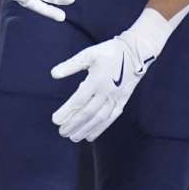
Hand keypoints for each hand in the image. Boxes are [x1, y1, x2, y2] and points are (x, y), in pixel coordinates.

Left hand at [50, 9, 168, 141]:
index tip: (55, 120)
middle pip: (88, 112)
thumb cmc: (109, 52)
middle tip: (62, 132)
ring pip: (99, 118)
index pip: (78, 100)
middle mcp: (106, 92)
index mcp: (96, 80)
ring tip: (73, 137)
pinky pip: (111, 118)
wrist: (135, 53)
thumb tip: (53, 74)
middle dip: (74, 124)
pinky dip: (100, 128)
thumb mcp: (88, 54)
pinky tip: (91, 136)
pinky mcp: (122, 101)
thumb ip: (70, 65)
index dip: (66, 111)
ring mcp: (115, 98)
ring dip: (85, 129)